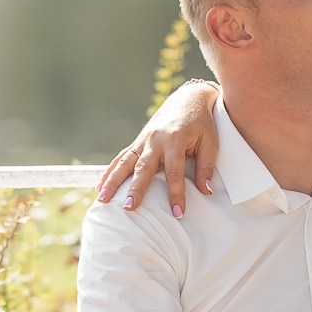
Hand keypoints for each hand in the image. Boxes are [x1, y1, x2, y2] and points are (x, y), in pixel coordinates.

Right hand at [98, 80, 219, 214]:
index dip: (176, 194)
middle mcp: (155, 140)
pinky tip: (100, 186)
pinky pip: (121, 158)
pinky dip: (109, 172)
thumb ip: (206, 166)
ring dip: (112, 181)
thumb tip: (205, 191)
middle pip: (143, 168)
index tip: (178, 213)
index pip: (174, 172)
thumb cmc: (201, 122)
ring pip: (124, 162)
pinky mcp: (137, 142)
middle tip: (129, 208)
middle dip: (135, 189)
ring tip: (103, 199)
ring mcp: (143, 141)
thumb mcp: (210, 142)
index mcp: (175, 140)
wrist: (188, 99)